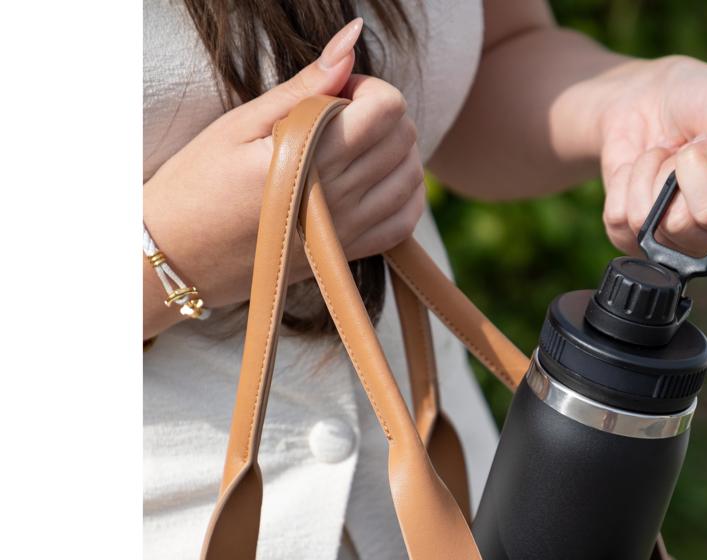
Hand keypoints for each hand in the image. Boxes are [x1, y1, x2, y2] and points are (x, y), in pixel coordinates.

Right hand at [143, 18, 424, 329]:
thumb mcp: (243, 122)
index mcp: (310, 158)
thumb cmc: (200, 183)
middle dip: (382, 115)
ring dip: (395, 153)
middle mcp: (338, 200)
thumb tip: (352, 40)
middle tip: (343, 116)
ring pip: (410, 180)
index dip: (368, 88)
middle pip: (403, 140)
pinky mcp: (347, 256)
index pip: (386, 109)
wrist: (181, 257)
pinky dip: (402, 195)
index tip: (337, 92)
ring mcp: (347, 234)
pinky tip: (375, 180)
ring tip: (354, 147)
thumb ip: (306, 84)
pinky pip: (404, 223)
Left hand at [597, 55, 706, 258]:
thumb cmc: (700, 101)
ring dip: (648, 172)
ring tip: (663, 156)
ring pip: (645, 221)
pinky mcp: (632, 238)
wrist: (647, 97)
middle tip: (683, 151)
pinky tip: (640, 170)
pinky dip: (623, 182)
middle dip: (674, 172)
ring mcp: (670, 242)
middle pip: (680, 224)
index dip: (706, 174)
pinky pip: (618, 219)